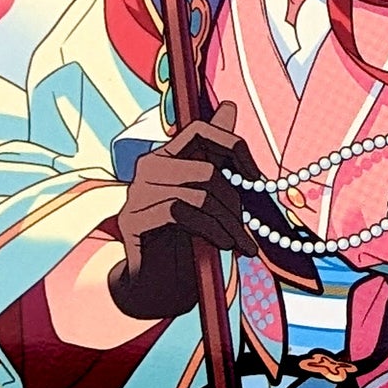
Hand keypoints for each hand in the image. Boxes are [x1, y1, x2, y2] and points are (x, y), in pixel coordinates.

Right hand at [108, 103, 264, 322]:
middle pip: (206, 169)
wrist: (158, 283)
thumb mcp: (207, 195)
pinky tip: (221, 245)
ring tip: (240, 245)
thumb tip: (231, 105)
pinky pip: (180, 213)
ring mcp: (135, 193)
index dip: (232, 146)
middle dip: (235, 204)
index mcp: (166, 156)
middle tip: (247, 232)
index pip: (200, 129)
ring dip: (227, 224)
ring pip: (197, 194)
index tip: (256, 178)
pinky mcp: (132, 219)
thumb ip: (217, 157)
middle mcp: (146, 167)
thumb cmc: (186, 236)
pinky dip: (210, 230)